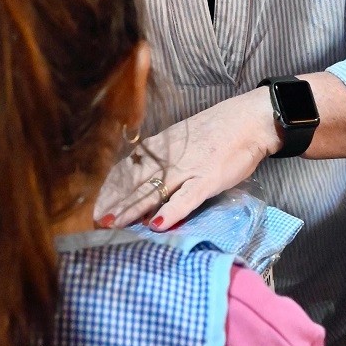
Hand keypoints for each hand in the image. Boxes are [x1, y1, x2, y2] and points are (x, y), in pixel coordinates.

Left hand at [94, 88, 280, 230]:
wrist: (249, 120)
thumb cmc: (219, 131)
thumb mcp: (184, 139)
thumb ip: (166, 156)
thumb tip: (147, 174)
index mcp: (162, 147)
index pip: (128, 168)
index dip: (111, 187)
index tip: (95, 203)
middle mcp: (169, 159)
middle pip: (135, 182)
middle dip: (114, 202)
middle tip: (95, 220)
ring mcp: (187, 169)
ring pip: (153, 191)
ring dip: (131, 209)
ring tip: (113, 224)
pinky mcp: (207, 179)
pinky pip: (185, 198)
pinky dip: (171, 212)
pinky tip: (157, 225)